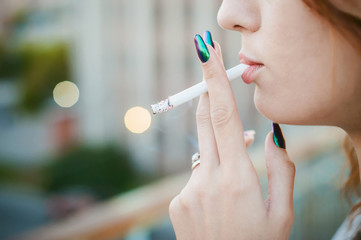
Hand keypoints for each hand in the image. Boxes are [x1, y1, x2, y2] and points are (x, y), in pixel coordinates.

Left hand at [169, 33, 295, 239]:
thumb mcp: (282, 214)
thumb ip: (282, 172)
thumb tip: (271, 136)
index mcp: (238, 179)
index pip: (223, 116)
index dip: (214, 80)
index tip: (206, 52)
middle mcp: (208, 180)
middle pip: (205, 121)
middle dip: (208, 94)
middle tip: (211, 75)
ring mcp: (187, 192)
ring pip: (203, 153)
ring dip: (219, 151)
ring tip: (236, 179)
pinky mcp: (177, 202)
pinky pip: (194, 176)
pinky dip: (208, 176)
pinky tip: (218, 201)